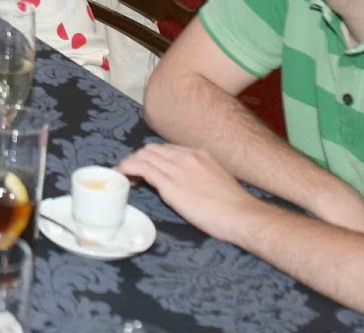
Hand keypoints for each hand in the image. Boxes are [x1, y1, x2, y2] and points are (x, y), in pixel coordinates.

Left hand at [117, 143, 264, 244]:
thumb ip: (199, 176)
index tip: (145, 167)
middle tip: (130, 173)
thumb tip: (186, 184)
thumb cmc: (233, 206)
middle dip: (137, 158)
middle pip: (151, 149)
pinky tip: (122, 175)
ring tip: (123, 175)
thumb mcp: (215, 180)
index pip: (166, 148)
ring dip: (129, 163)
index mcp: (198, 154)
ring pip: (143, 156)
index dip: (151, 156)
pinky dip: (127, 169)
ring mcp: (177, 168)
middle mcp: (186, 156)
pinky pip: (141, 168)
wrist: (241, 214)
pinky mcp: (170, 184)